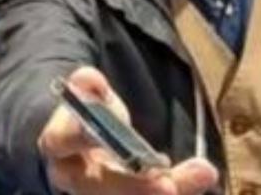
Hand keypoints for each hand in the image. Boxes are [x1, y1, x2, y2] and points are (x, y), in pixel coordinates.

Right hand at [38, 67, 218, 194]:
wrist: (92, 146)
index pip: (59, 143)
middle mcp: (74, 177)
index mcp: (58, 145)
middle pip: (96, 188)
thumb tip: (89, 77)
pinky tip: (202, 173)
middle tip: (167, 183)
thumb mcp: (90, 98)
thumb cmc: (89, 120)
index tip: (101, 133)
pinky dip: (181, 187)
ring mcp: (98, 192)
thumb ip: (89, 86)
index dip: (78, 137)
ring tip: (201, 173)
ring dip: (159, 192)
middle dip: (132, 187)